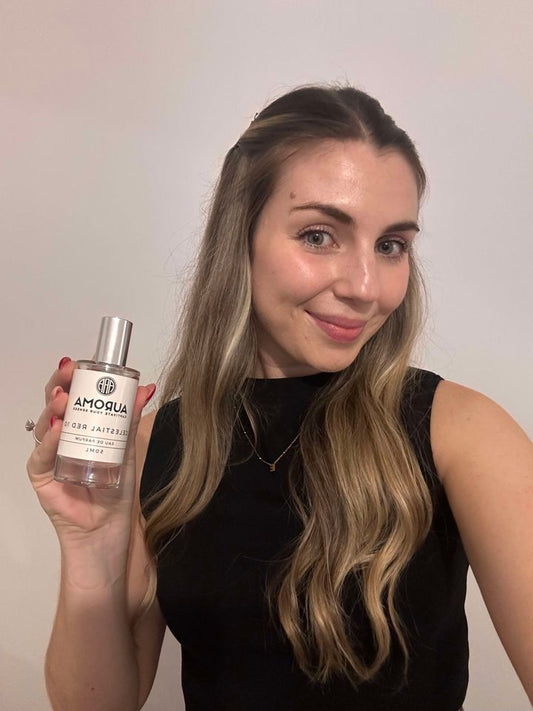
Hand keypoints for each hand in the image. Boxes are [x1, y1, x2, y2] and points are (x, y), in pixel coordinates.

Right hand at [26, 356, 155, 548]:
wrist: (107, 530)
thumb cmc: (115, 491)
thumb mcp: (127, 450)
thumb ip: (130, 421)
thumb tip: (145, 389)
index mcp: (79, 428)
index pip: (70, 395)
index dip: (72, 377)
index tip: (81, 363)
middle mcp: (60, 438)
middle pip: (52, 405)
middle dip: (59, 384)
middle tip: (69, 373)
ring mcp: (48, 456)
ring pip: (44, 425)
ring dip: (52, 409)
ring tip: (63, 399)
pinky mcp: (42, 476)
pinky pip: (42, 455)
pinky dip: (49, 441)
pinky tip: (58, 430)